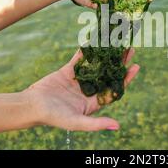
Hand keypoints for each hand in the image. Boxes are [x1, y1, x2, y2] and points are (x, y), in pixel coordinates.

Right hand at [24, 48, 139, 130]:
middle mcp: (87, 91)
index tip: (136, 66)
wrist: (31, 106)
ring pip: (95, 66)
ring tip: (117, 43)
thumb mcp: (77, 122)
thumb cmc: (54, 117)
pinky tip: (94, 41)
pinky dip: (85, 51)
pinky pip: (79, 60)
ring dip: (106, 56)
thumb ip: (96, 124)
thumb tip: (118, 126)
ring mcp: (78, 81)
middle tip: (130, 49)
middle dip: (119, 63)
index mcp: (93, 103)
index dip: (126, 79)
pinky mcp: (67, 72)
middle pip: (108, 75)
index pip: (114, 89)